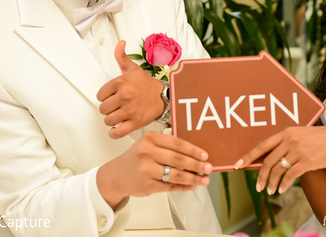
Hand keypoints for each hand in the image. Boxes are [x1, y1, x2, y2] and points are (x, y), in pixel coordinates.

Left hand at [97, 40, 165, 138]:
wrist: (163, 97)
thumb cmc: (146, 84)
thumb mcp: (133, 69)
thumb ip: (122, 57)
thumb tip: (120, 44)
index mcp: (120, 83)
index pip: (100, 95)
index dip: (105, 97)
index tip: (112, 97)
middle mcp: (124, 96)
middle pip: (103, 108)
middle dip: (108, 108)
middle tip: (116, 106)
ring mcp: (129, 110)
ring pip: (108, 120)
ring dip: (111, 119)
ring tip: (118, 115)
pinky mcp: (135, 122)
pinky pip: (117, 132)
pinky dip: (114, 132)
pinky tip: (116, 128)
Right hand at [97, 131, 211, 208]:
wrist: (116, 175)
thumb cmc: (137, 158)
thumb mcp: (148, 144)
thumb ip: (168, 145)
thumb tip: (195, 154)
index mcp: (150, 138)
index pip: (177, 143)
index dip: (193, 150)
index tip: (205, 155)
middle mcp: (146, 152)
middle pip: (178, 159)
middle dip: (197, 164)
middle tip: (208, 168)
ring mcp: (146, 169)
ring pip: (176, 174)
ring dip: (193, 178)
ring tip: (204, 179)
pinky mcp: (147, 185)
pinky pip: (170, 186)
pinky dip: (183, 186)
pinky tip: (192, 185)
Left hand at [234, 126, 325, 194]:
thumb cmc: (323, 139)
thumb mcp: (303, 135)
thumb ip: (288, 143)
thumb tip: (272, 158)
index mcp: (287, 131)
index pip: (262, 145)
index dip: (248, 156)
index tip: (238, 165)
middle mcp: (290, 139)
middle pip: (267, 161)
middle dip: (261, 176)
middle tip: (258, 187)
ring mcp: (298, 150)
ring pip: (277, 170)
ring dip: (272, 183)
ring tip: (271, 191)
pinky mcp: (307, 161)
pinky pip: (290, 176)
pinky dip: (284, 185)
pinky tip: (282, 190)